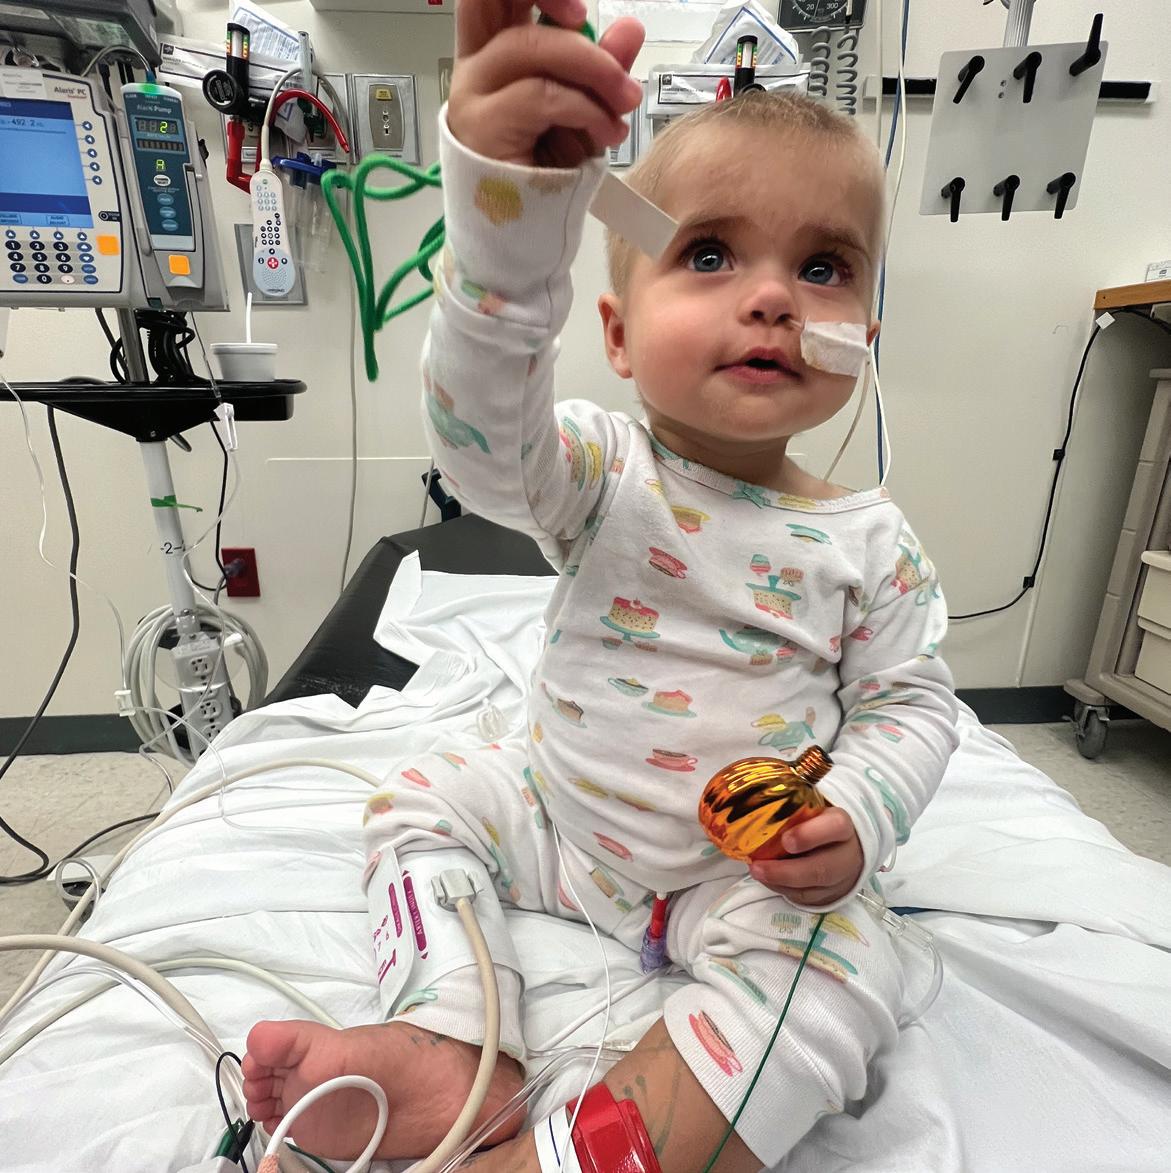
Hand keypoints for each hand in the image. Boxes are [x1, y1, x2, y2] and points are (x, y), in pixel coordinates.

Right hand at [449, 0, 644, 166]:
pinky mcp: (482, 127)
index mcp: (494, 50)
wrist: (521, 236)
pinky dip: (583, 108)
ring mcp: (473, 94)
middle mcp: (475, 64)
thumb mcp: (583, 112)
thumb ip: (602, 68)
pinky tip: (605, 130)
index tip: (581, 13)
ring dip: (591, 69)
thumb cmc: (545, 174)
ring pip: (530, 46)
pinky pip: (540, 96)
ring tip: (622, 102)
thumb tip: (631, 27)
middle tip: (589, 24)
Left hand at [748, 808, 863, 906]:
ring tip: (756, 872)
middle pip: (823, 868)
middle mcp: (846, 854)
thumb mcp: (809, 808)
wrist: (841, 846)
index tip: (785, 840)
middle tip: (757, 866)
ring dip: (780, 882)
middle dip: (787, 871)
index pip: (835, 826)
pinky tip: (766, 879)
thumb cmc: (816, 822)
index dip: (810, 835)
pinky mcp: (830, 895)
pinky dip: (782, 889)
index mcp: (842, 824)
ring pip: (813, 887)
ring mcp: (841, 878)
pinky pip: (806, 897)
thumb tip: (749, 798)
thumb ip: (788, 806)